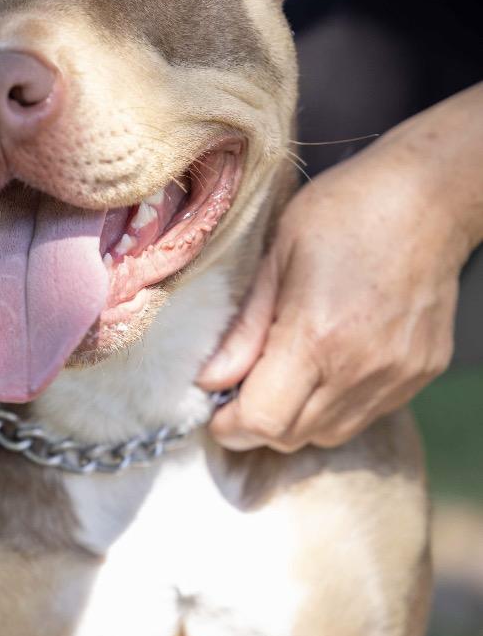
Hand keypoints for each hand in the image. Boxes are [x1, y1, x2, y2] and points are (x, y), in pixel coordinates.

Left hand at [197, 85, 482, 451]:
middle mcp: (361, 369)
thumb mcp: (276, 257)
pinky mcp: (420, 373)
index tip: (214, 406)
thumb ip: (244, 328)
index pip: (264, 421)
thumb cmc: (344, 213)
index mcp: (317, 337)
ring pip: (330, 434)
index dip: (230, 423)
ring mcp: (397, 376)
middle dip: (255, 424)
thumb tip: (209, 379)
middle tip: (237, 391)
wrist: (428, 199)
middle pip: (293, 436)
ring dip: (294, 419)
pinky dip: (333, 405)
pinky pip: (365, 413)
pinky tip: (323, 365)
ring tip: (279, 376)